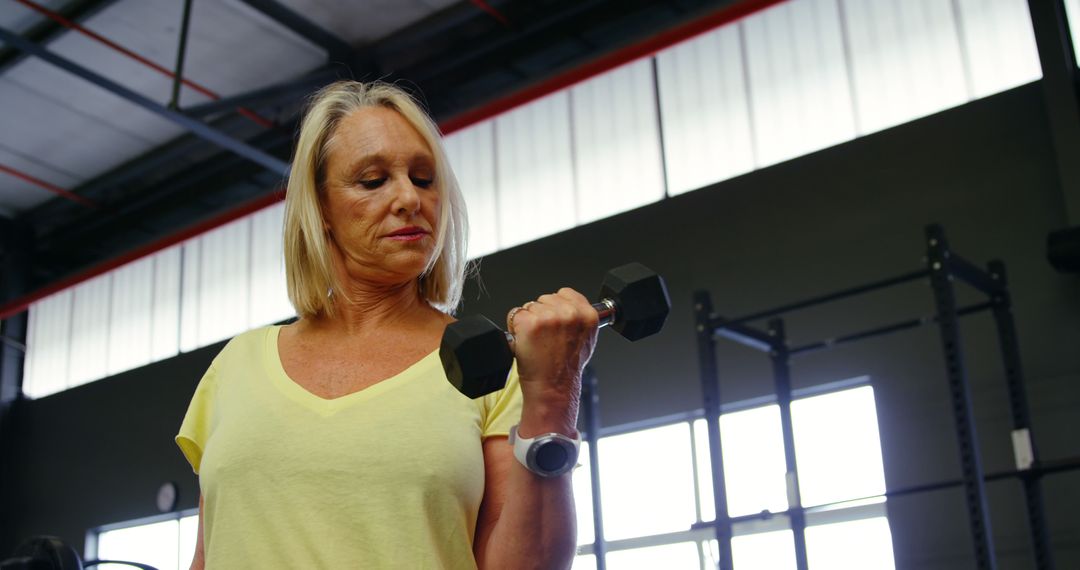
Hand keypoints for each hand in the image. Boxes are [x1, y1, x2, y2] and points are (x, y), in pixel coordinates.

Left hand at [507, 288, 598, 435]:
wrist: (552, 387)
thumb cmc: (566, 369)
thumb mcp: (587, 340)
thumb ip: (581, 319)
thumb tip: (571, 307)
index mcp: (588, 315)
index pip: (565, 293)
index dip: (557, 307)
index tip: (556, 322)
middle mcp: (570, 313)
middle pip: (545, 298)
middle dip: (542, 314)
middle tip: (546, 337)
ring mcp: (549, 317)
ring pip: (530, 306)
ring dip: (529, 320)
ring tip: (538, 341)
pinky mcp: (530, 323)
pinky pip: (516, 314)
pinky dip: (516, 327)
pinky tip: (527, 341)